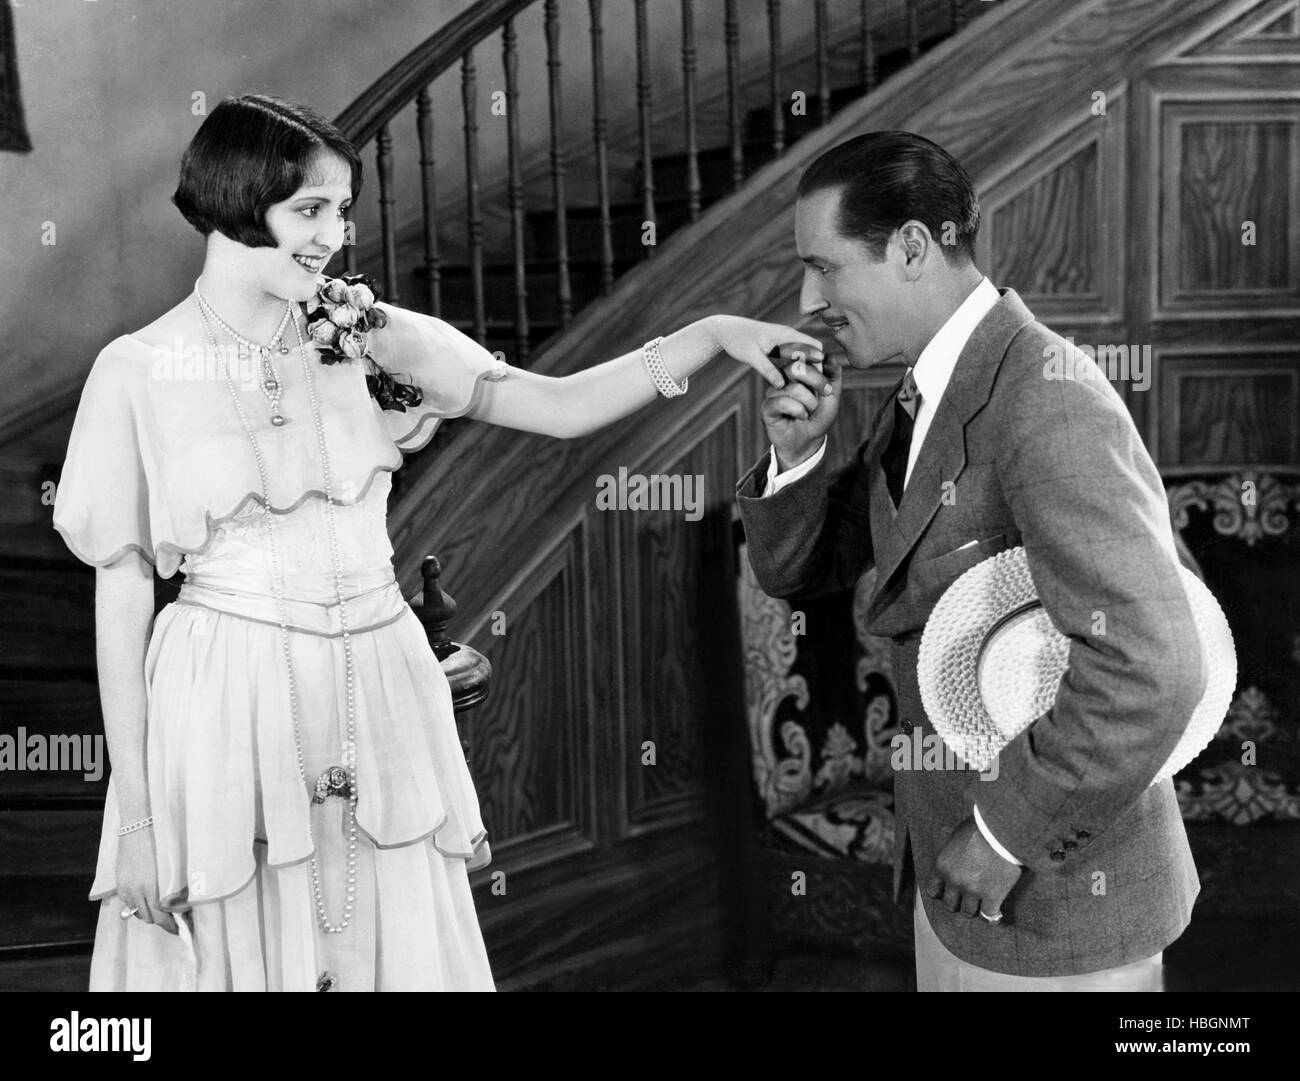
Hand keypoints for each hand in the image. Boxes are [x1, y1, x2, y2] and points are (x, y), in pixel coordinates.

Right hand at [115, 828, 178, 933]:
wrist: (138, 827)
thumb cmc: (160, 843)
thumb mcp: (169, 866)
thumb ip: (171, 887)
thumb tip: (180, 903)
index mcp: (152, 886)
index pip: (161, 916)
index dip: (171, 926)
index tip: (181, 930)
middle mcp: (137, 890)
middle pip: (149, 918)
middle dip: (162, 922)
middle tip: (175, 921)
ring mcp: (126, 888)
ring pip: (137, 913)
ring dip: (149, 914)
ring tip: (161, 911)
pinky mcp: (119, 883)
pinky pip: (128, 903)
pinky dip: (137, 906)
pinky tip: (146, 901)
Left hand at [707, 315, 824, 389]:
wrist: (724, 329)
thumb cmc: (737, 340)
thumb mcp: (752, 356)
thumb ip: (767, 370)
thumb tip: (782, 385)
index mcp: (786, 334)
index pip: (814, 347)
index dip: (820, 364)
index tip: (817, 382)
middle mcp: (788, 335)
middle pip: (812, 351)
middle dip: (816, 368)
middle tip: (814, 388)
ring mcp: (784, 339)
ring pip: (803, 354)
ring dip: (806, 368)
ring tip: (807, 388)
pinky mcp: (778, 345)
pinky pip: (793, 356)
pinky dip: (796, 367)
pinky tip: (793, 382)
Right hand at [761, 353, 840, 470]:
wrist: (809, 440)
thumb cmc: (818, 415)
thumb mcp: (831, 394)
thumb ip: (833, 375)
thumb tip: (830, 356)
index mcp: (796, 371)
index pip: (801, 355)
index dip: (814, 359)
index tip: (824, 367)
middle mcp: (782, 378)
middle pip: (796, 368)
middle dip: (817, 382)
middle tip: (825, 394)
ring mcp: (773, 392)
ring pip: (794, 389)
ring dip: (809, 403)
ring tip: (809, 411)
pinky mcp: (767, 407)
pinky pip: (783, 403)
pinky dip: (798, 411)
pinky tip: (801, 416)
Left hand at [925, 817, 1022, 921]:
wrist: (1001, 831)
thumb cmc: (979, 827)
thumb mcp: (956, 837)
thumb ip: (951, 853)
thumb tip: (953, 859)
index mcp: (942, 866)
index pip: (933, 891)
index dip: (941, 893)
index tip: (949, 892)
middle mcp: (954, 881)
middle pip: (949, 905)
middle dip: (957, 903)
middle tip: (966, 899)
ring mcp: (973, 891)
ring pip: (968, 912)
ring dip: (974, 909)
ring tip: (981, 904)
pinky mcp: (992, 896)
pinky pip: (988, 916)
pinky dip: (992, 915)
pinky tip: (996, 911)